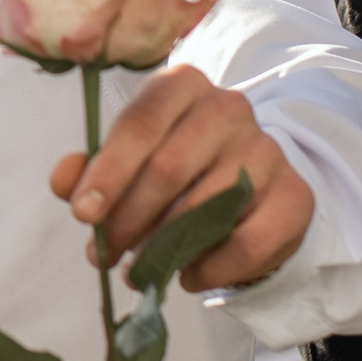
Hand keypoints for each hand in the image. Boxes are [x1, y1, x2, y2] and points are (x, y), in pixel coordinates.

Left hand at [48, 64, 314, 291]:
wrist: (246, 185)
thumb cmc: (171, 165)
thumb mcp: (125, 158)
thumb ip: (90, 167)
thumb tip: (65, 182)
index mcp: (182, 85)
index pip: (140, 123)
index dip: (108, 171)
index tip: (83, 214)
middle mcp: (229, 108)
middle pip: (169, 167)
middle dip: (128, 219)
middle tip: (103, 254)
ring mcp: (268, 151)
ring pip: (206, 208)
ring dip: (163, 249)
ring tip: (139, 270)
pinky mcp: (296, 196)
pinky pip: (248, 243)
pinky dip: (211, 269)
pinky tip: (187, 275)